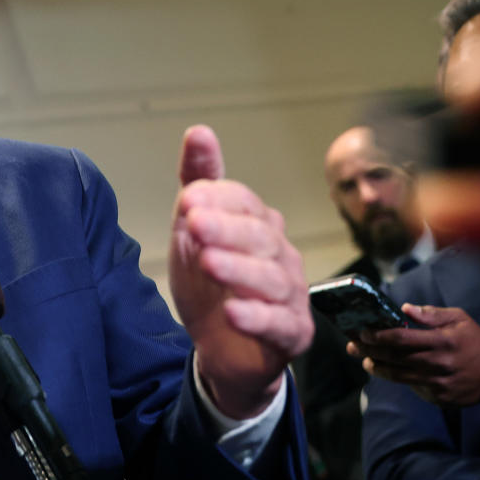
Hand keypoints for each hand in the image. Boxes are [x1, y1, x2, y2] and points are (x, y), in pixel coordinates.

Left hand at [170, 126, 312, 418]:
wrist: (221, 348)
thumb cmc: (211, 283)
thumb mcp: (194, 231)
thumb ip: (200, 183)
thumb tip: (199, 132)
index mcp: (257, 226)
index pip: (244, 204)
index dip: (218, 200)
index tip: (188, 199)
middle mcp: (280, 256)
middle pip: (259, 237)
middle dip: (226, 229)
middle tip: (193, 223)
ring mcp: (290, 295)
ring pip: (270, 279)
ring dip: (238, 269)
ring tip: (208, 263)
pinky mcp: (291, 334)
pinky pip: (279, 324)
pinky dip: (256, 318)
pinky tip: (233, 313)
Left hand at [349, 304, 479, 405]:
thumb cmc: (475, 341)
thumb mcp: (459, 320)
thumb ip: (431, 314)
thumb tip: (403, 309)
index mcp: (442, 341)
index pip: (401, 338)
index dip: (378, 336)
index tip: (362, 333)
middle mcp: (438, 363)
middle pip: (394, 358)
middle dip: (368, 351)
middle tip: (351, 346)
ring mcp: (438, 383)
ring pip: (398, 376)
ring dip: (377, 368)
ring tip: (365, 361)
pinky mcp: (439, 397)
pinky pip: (412, 387)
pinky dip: (398, 379)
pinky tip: (388, 371)